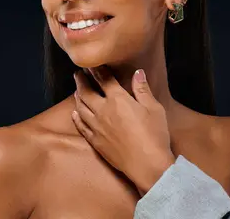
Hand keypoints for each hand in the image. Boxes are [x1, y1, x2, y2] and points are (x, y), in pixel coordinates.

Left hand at [72, 66, 175, 195]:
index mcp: (118, 99)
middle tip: (78, 74)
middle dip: (81, 80)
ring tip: (76, 90)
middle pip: (86, 91)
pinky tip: (74, 113)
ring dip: (77, 96)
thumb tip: (138, 72)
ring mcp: (97, 126)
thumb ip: (143, 89)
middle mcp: (103, 110)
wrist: (147, 164)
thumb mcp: (154, 109)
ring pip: (81, 107)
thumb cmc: (154, 135)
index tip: (91, 64)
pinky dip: (76, 117)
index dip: (96, 70)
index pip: (104, 79)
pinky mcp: (95, 141)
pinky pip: (81, 126)